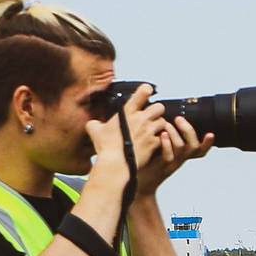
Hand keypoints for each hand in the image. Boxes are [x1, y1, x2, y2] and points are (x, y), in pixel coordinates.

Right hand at [84, 86, 212, 187]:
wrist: (115, 164)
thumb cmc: (107, 148)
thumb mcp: (95, 132)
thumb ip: (95, 124)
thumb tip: (92, 123)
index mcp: (127, 113)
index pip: (142, 93)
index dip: (146, 90)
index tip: (147, 91)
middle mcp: (141, 119)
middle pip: (159, 107)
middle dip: (156, 111)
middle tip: (151, 116)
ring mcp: (149, 131)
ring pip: (163, 122)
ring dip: (160, 125)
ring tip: (154, 130)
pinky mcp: (154, 143)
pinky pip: (163, 138)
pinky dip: (160, 140)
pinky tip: (154, 143)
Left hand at [130, 100, 214, 193]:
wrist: (140, 181)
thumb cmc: (148, 163)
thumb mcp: (161, 149)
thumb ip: (167, 136)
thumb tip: (168, 117)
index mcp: (182, 156)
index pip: (201, 150)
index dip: (208, 143)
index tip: (211, 133)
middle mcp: (180, 160)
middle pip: (194, 146)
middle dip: (188, 130)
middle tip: (179, 118)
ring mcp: (172, 164)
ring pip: (182, 148)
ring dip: (175, 133)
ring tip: (166, 124)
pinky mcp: (161, 166)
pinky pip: (169, 155)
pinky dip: (167, 143)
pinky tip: (162, 135)